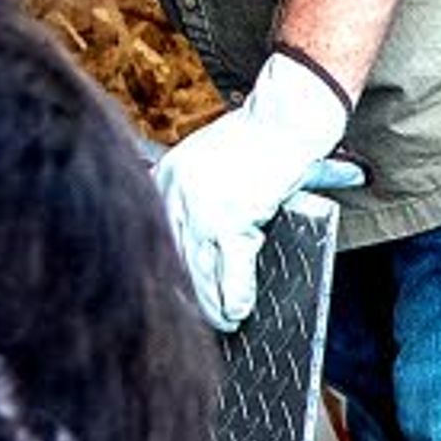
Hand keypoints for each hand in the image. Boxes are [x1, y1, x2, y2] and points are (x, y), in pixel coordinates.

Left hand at [154, 51, 349, 329]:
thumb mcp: (208, 163)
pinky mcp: (231, 216)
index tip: (169, 298)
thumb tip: (198, 244)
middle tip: (194, 320)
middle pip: (171, 259)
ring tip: (225, 323)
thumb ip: (193, 196)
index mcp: (164, 178)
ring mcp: (200, 205)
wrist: (286, 117)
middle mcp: (173, 192)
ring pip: (196, 271)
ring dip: (210, 304)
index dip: (164, 273)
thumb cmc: (258, 141)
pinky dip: (235, 293)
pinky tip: (239, 311)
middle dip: (184, 295)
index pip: (154, 237)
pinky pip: (230, 267)